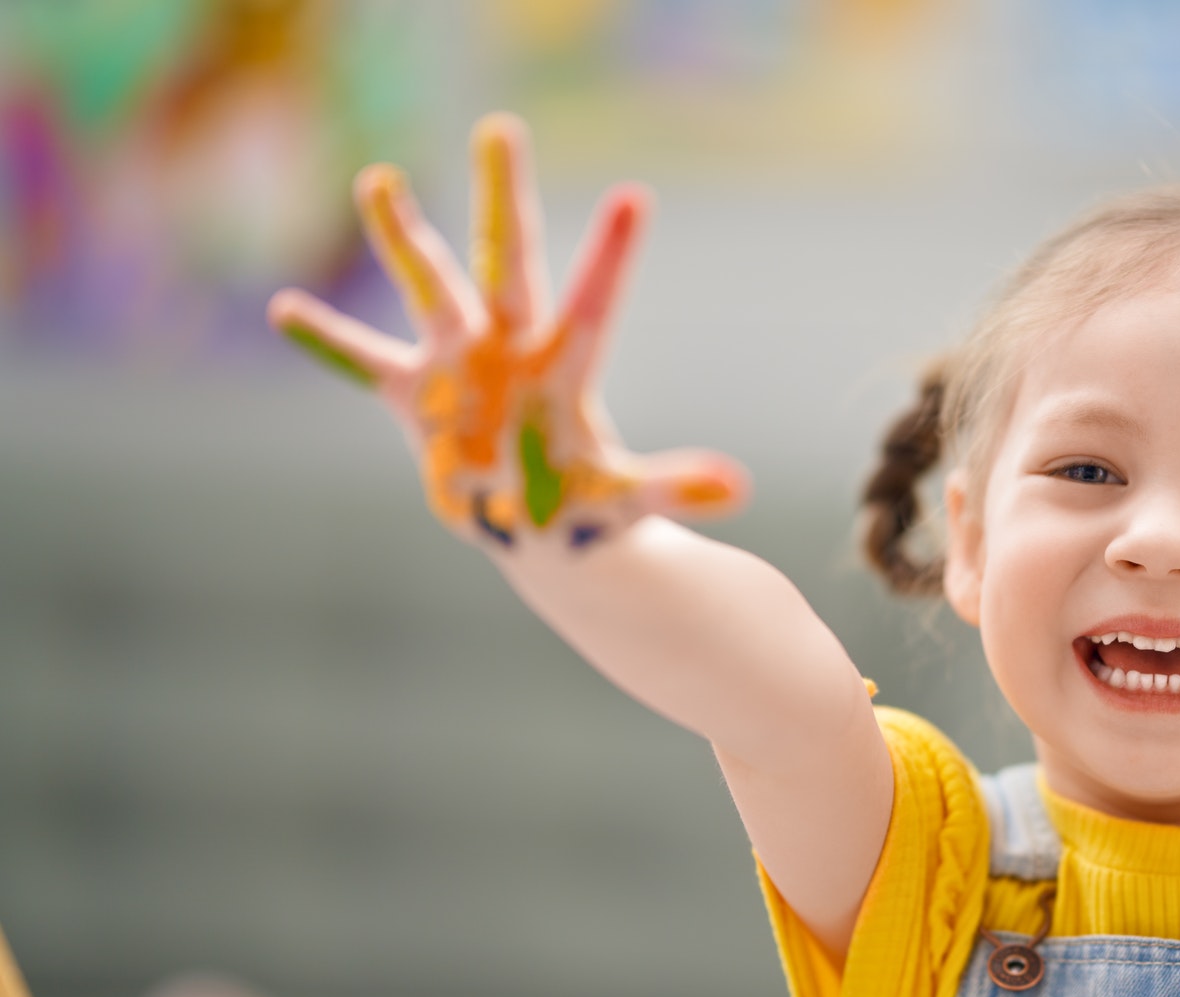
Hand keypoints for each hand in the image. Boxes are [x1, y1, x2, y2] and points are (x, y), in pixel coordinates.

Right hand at [267, 114, 747, 550]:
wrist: (540, 528)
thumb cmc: (587, 508)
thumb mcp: (624, 501)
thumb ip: (671, 487)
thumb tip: (735, 488)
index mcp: (564, 368)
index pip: (592, 302)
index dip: (611, 256)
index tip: (634, 198)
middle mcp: (511, 349)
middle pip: (508, 262)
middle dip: (504, 199)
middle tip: (501, 127)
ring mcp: (461, 367)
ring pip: (430, 289)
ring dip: (404, 239)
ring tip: (381, 178)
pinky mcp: (417, 398)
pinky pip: (363, 364)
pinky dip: (327, 343)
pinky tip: (286, 307)